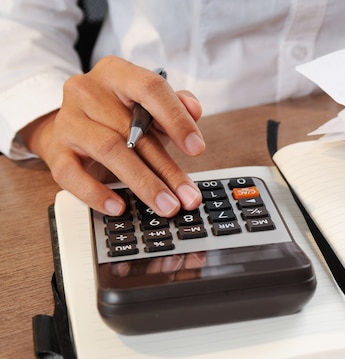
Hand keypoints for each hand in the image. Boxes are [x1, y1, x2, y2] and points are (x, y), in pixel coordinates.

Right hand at [20, 56, 204, 216]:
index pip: (150, 88)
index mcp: (116, 73)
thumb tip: (194, 110)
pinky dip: (97, 194)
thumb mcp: (150, 107)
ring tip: (166, 205)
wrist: (72, 128)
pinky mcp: (55, 151)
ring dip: (143, 183)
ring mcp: (68, 120)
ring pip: (109, 151)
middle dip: (167, 168)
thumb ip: (175, 105)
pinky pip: (72, 175)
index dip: (177, 119)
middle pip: (133, 130)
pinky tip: (119, 207)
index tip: (197, 148)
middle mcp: (87, 91)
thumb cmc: (119, 116)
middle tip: (188, 196)